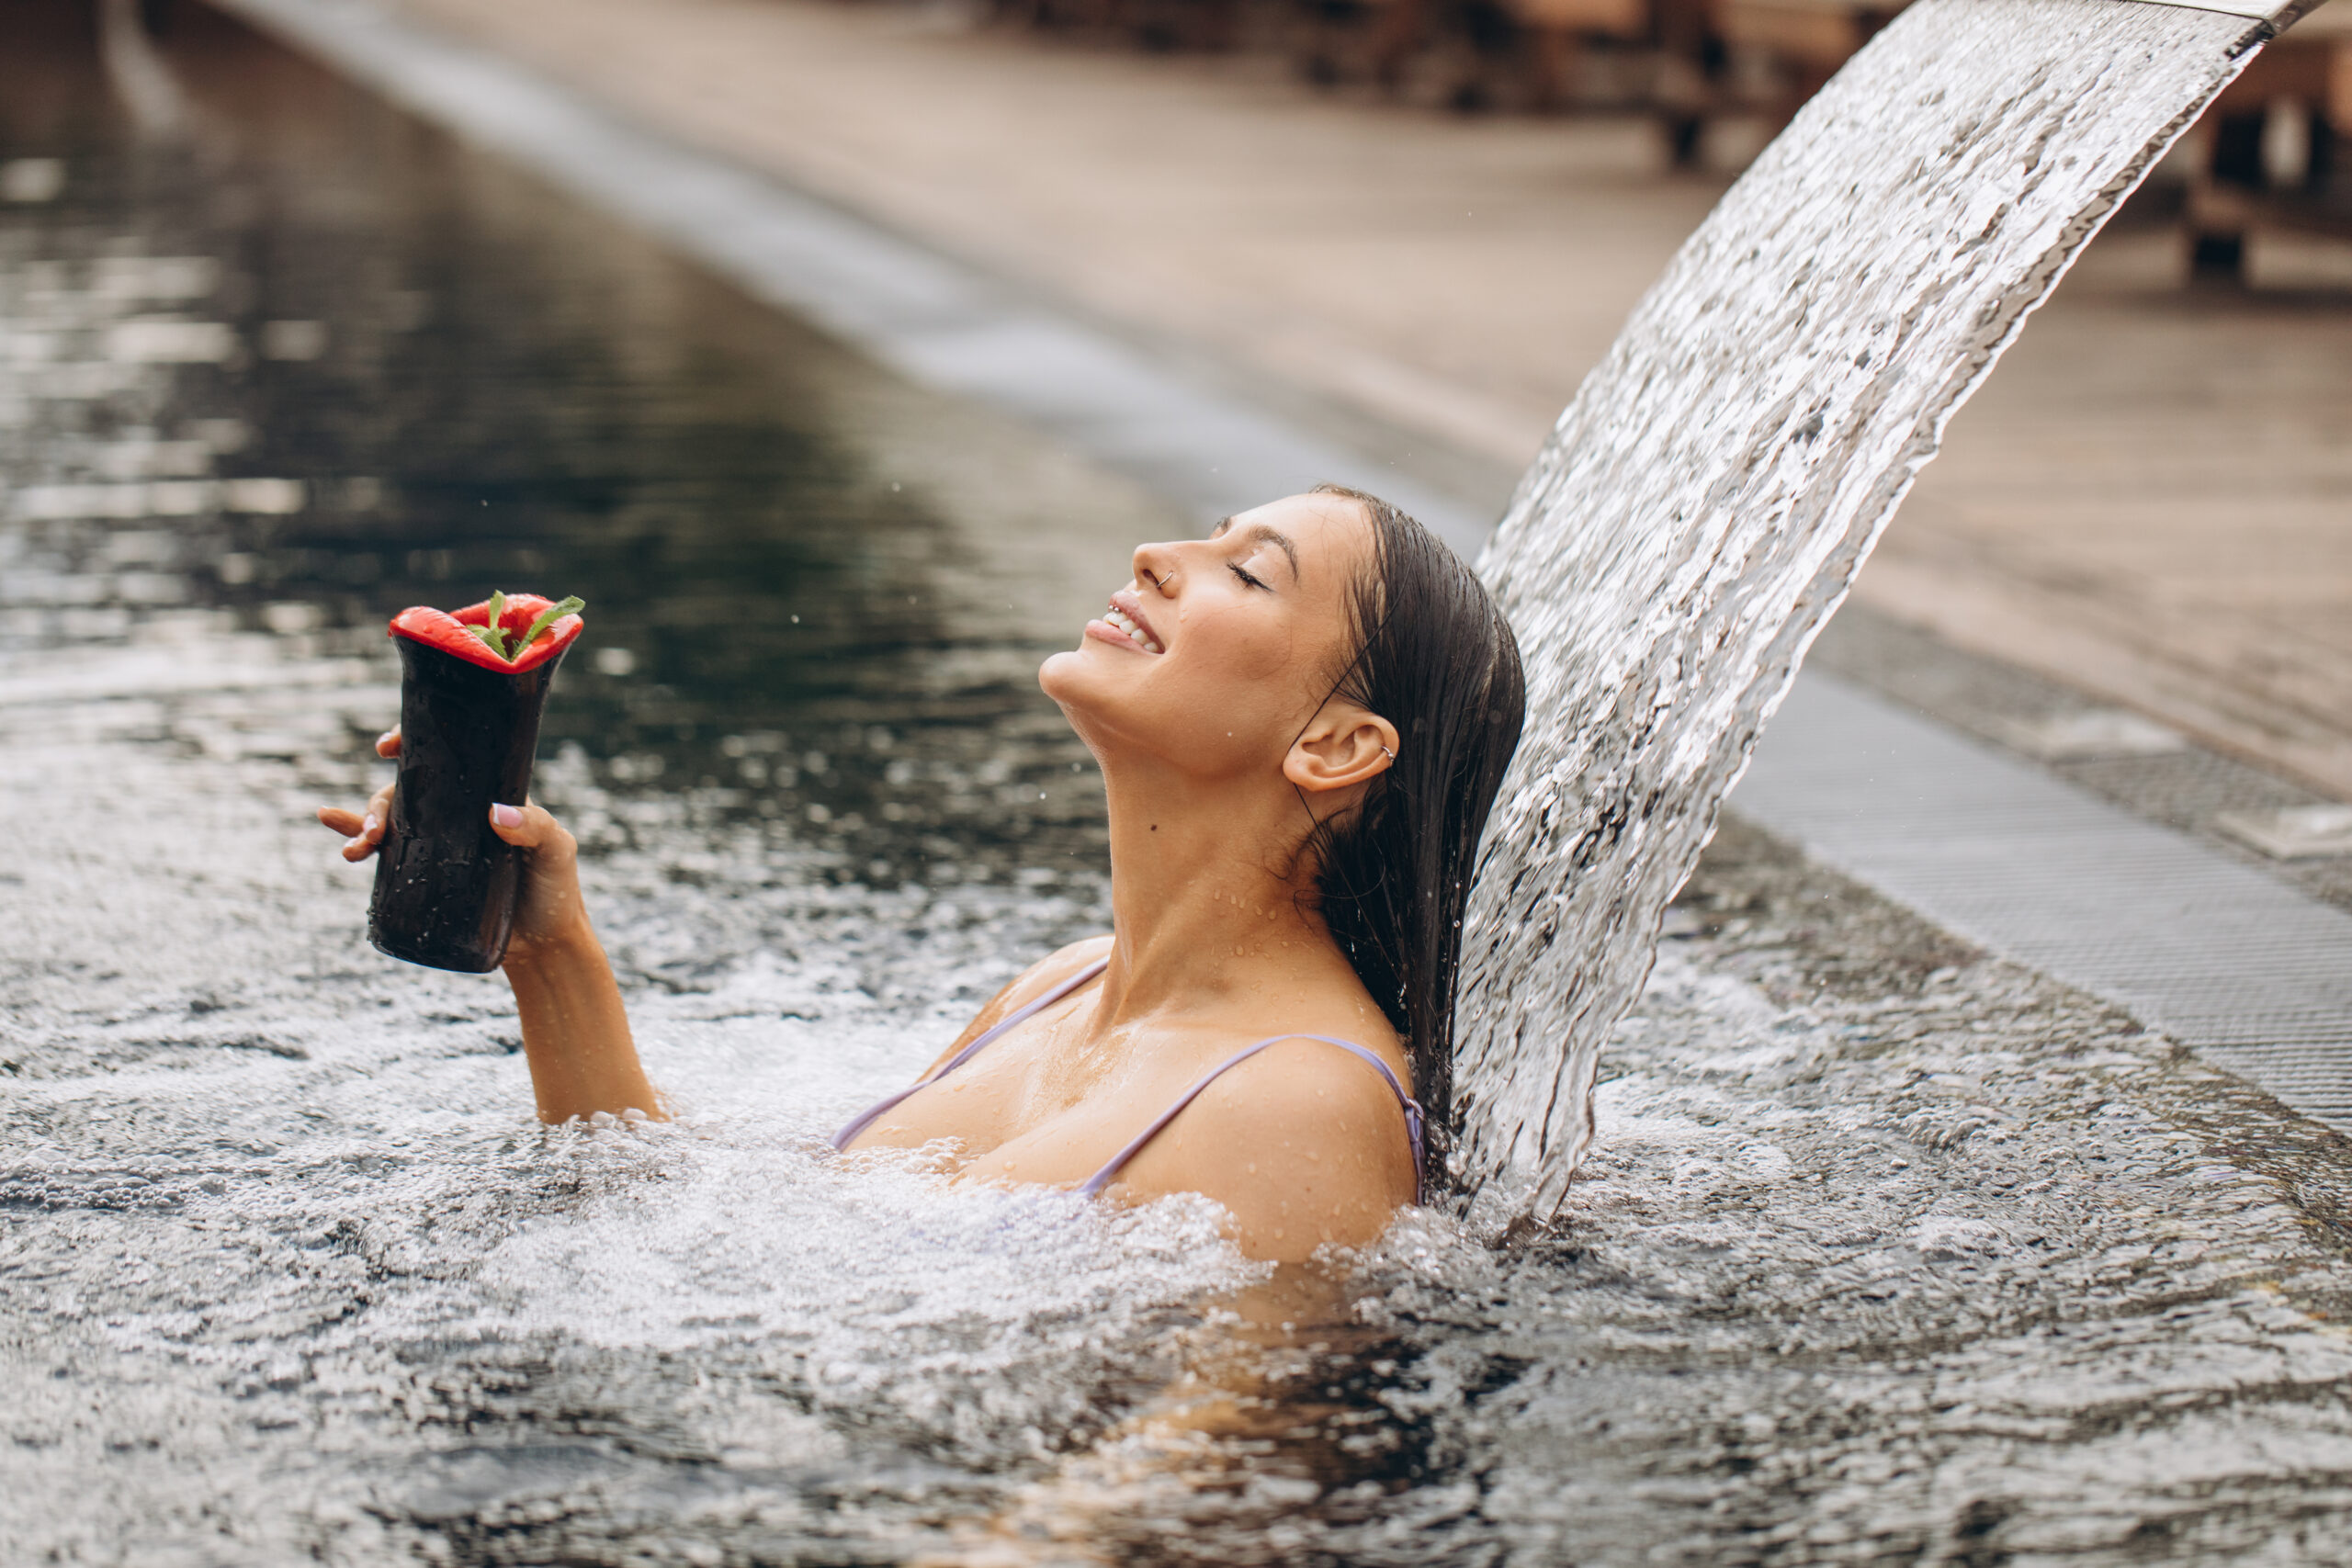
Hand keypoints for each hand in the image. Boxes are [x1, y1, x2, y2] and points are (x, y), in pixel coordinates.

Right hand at [315, 726, 586, 953]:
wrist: (543, 945)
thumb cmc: (556, 890)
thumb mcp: (555, 852)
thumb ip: (536, 830)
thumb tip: (494, 814)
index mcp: (486, 794)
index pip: (447, 758)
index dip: (414, 742)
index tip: (386, 747)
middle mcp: (457, 814)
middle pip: (407, 791)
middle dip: (380, 802)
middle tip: (376, 831)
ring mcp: (437, 843)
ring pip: (390, 819)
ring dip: (362, 825)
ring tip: (355, 848)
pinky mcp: (424, 874)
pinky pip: (384, 850)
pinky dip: (355, 835)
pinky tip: (332, 828)